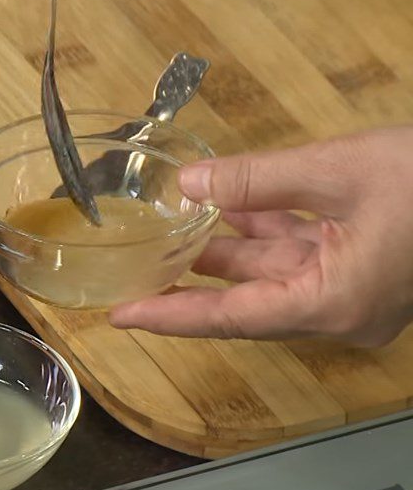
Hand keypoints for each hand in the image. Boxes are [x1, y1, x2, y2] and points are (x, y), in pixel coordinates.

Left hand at [109, 127, 412, 346]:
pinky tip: (232, 208)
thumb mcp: (340, 170)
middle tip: (135, 269)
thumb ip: (259, 179)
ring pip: (274, 272)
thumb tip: (191, 183)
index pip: (229, 319)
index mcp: (331, 304)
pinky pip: (304, 254)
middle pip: (247, 299)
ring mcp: (356, 291)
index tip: (121, 317)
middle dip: (192, 279)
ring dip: (228, 249)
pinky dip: (268, 231)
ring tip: (172, 230)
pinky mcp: (368, 268)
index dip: (170, 317)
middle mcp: (339, 310)